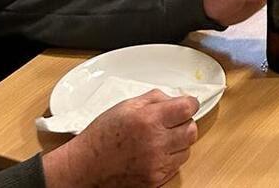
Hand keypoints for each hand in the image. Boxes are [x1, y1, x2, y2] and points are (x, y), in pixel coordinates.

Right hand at [42, 91, 197, 187]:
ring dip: (179, 142)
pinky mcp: (155, 180)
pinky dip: (171, 158)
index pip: (187, 108)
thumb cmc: (103, 135)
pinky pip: (176, 166)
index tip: (187, 104)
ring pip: (187, 149)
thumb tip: (175, 98)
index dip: (189, 103)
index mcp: (149, 120)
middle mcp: (156, 143)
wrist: (87, 166)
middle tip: (173, 121)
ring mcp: (156, 165)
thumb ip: (155, 98)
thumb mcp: (127, 106)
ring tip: (162, 138)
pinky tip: (157, 152)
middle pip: (191, 129)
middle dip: (185, 122)